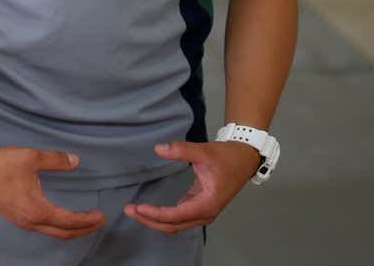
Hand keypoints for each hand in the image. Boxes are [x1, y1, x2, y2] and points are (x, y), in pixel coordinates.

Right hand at [0, 145, 105, 239]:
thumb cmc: (1, 163)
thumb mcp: (32, 157)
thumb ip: (56, 160)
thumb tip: (76, 161)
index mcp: (37, 209)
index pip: (69, 221)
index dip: (88, 220)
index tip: (101, 215)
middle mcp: (30, 221)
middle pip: (63, 232)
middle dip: (83, 229)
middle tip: (98, 222)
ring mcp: (21, 221)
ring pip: (52, 232)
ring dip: (70, 229)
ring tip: (83, 222)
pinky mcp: (15, 217)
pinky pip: (41, 228)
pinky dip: (56, 226)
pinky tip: (58, 218)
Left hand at [123, 141, 261, 233]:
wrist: (244, 159)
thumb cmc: (226, 157)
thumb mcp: (203, 151)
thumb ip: (181, 150)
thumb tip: (159, 148)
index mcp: (207, 204)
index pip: (177, 215)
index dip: (157, 214)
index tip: (139, 208)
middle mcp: (205, 213)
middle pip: (173, 225)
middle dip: (150, 220)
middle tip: (129, 210)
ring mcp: (202, 213)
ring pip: (175, 224)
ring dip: (154, 220)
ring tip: (134, 211)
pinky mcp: (199, 207)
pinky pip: (178, 218)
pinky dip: (162, 216)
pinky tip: (148, 210)